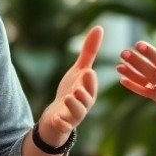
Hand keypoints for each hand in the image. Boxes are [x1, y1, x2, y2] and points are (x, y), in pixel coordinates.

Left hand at [36, 25, 103, 146]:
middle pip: (86, 101)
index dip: (90, 80)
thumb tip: (100, 27)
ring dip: (73, 106)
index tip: (88, 71)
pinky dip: (60, 124)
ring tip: (67, 98)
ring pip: (76, 114)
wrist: (59, 114)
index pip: (91, 86)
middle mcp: (83, 104)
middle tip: (77, 88)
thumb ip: (89, 51)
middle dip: (83, 94)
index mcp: (88, 91)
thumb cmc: (73, 90)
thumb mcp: (79, 70)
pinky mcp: (62, 125)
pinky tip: (55, 120)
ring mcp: (73, 116)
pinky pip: (63, 127)